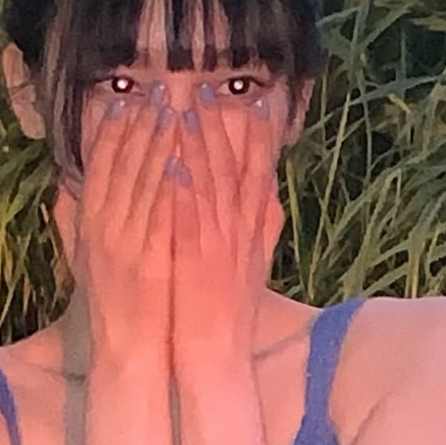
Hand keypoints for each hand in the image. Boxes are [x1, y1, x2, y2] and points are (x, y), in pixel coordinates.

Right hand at [69, 86, 178, 368]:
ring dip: (159, 143)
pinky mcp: (151, 259)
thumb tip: (61, 184)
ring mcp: (127, 242)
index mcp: (88, 222)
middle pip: (122, 165)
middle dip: (141, 125)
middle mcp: (103, 226)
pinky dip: (170, 185)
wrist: (123, 351)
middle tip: (158, 93)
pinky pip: (161, 214)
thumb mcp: (80, 256)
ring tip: (176, 111)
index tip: (124, 101)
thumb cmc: (107, 303)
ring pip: (143, 181)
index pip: (98, 166)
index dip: (110, 132)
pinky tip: (183, 160)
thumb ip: (70, 219)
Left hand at [170, 87, 281, 367]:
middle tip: (205, 90)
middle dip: (218, 127)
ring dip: (197, 148)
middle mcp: (238, 230)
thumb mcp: (254, 260)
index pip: (259, 172)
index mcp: (252, 228)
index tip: (260, 100)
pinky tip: (173, 167)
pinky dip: (183, 193)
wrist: (217, 354)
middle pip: (231, 169)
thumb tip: (271, 192)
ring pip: (207, 186)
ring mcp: (216, 244)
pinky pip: (187, 221)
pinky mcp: (192, 261)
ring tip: (185, 112)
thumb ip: (262, 224)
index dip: (260, 135)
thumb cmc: (230, 307)